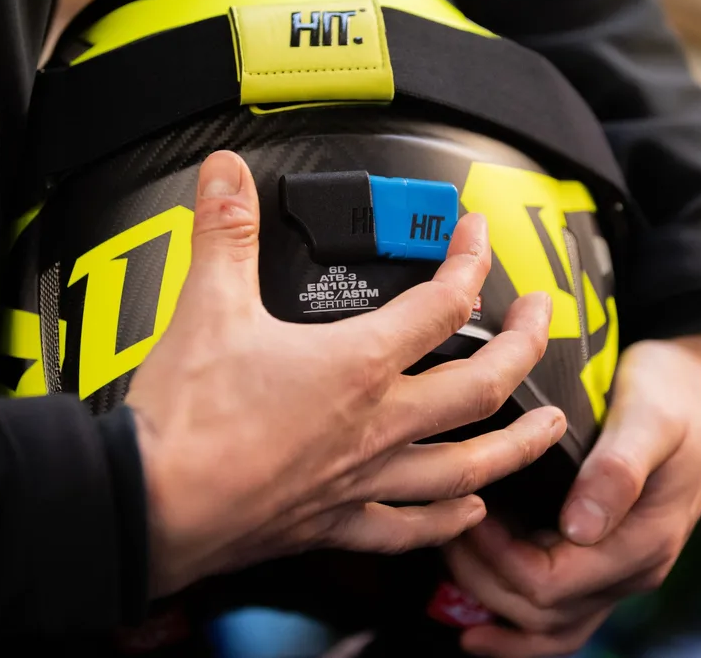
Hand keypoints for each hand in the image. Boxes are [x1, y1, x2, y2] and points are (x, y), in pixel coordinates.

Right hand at [126, 151, 566, 598]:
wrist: (148, 507)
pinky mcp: (335, 523)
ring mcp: (363, 480)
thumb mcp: (207, 306)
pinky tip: (469, 510)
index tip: (476, 235)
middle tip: (544, 318)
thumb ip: (225, 231)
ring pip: (468, 466)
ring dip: (518, 444)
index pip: (443, 303)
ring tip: (551, 426)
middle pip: (483, 386)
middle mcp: (376, 425)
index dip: (470, 260)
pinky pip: (410, 528)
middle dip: (527, 345)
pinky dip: (447, 519)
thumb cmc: (185, 420)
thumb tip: (226, 171)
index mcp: (357, 365)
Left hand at [443, 334, 700, 656]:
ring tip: (451, 560)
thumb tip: (581, 527)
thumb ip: (618, 470)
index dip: (497, 558)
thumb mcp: (651, 417)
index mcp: (641, 542)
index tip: (470, 509)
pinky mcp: (603, 557)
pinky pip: (557, 611)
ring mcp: (617, 569)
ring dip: (491, 601)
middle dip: (482, 579)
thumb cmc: (672, 392)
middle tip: (444, 528)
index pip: (549, 584)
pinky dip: (514, 619)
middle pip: (538, 612)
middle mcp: (630, 569)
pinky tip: (477, 618)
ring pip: (545, 623)